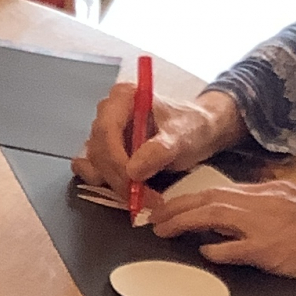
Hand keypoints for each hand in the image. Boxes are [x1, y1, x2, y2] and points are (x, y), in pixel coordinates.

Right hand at [74, 82, 242, 197]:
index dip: (116, 160)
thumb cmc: (192, 126)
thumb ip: (159, 150)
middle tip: (142, 197)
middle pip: (98, 149)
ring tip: (142, 195)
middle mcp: (108, 112)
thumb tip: (133, 171)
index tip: (134, 182)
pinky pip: (94, 170)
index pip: (106, 130)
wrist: (201, 131)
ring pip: (94, 163)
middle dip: (118, 177)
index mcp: (123, 97)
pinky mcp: (106, 151)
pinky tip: (130, 190)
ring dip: (114, 183)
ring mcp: (105, 133)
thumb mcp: (182, 135)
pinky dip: (108, 183)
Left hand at [148, 178, 295, 291]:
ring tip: (162, 231)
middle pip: (210, 199)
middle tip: (153, 216)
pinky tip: (202, 254)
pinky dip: (216, 250)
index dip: (190, 198)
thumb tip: (241, 210)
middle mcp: (263, 203)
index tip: (169, 205)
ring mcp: (265, 226)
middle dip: (177, 207)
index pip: (220, 190)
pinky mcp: (270, 251)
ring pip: (214, 217)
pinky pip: (234, 249)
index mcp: (269, 192)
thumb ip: (268, 204)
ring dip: (184, 223)